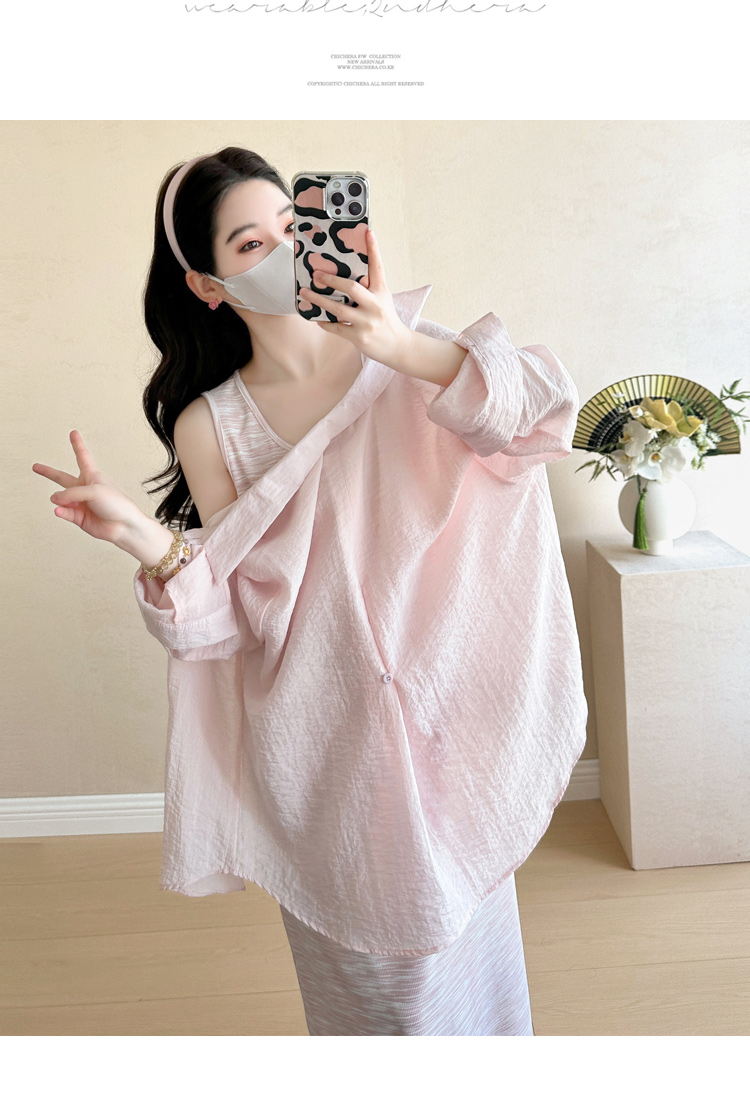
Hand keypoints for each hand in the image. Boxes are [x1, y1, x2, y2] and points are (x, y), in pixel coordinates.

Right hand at [32, 429, 146, 546]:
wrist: (124, 526)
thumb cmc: (117, 504)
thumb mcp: (94, 491)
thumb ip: (71, 493)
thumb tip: (54, 499)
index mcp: (92, 476)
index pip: (82, 456)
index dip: (77, 444)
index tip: (73, 433)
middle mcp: (84, 488)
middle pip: (62, 478)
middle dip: (48, 472)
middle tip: (36, 466)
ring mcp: (80, 503)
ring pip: (60, 498)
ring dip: (59, 499)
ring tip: (60, 501)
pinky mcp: (78, 517)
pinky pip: (64, 512)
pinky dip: (61, 511)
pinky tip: (59, 510)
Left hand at [299, 228, 415, 370]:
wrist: (397, 346)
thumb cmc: (385, 319)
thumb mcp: (382, 299)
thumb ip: (368, 288)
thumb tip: (344, 277)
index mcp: (381, 292)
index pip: (378, 267)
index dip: (373, 249)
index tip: (368, 232)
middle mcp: (375, 305)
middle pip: (351, 288)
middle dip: (331, 281)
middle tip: (316, 274)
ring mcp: (367, 322)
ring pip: (338, 310)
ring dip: (319, 301)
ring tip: (304, 293)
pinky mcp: (359, 337)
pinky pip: (337, 328)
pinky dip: (325, 323)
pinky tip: (316, 319)